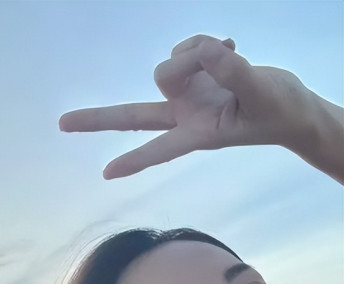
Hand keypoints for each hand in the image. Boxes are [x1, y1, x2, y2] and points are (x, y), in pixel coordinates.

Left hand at [60, 35, 311, 178]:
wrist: (288, 105)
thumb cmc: (278, 111)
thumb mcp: (263, 93)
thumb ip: (234, 74)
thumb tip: (205, 53)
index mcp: (198, 133)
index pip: (161, 148)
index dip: (136, 159)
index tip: (107, 174)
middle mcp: (183, 116)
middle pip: (132, 115)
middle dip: (98, 119)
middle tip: (61, 124)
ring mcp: (185, 95)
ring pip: (168, 66)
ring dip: (196, 53)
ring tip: (229, 56)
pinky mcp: (193, 75)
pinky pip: (187, 48)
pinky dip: (206, 44)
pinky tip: (229, 50)